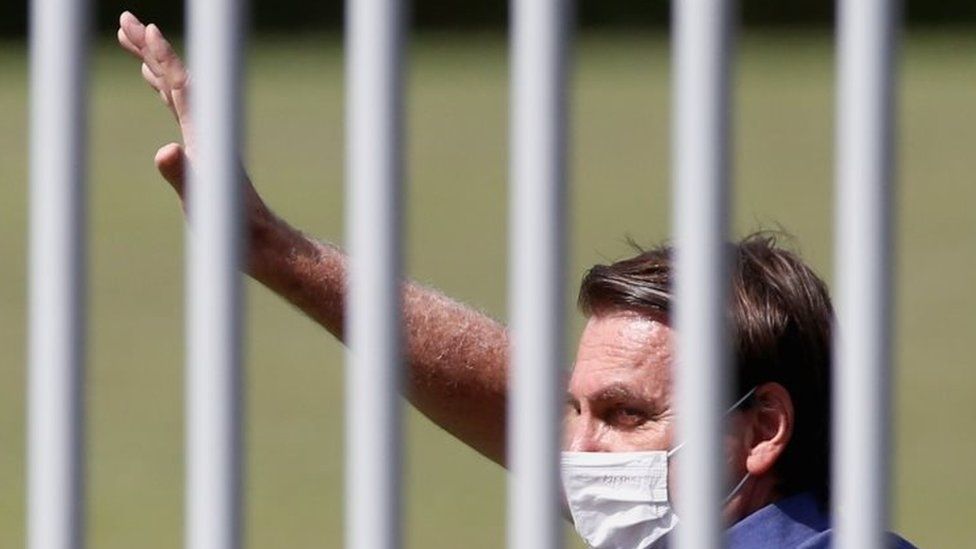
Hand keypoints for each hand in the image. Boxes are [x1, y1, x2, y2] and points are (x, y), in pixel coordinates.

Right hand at [117, 11, 269, 227]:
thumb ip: (182, 175)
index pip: (182, 86)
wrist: (260, 241)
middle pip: (177, 78)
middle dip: (151, 49)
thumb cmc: (231, 226)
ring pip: (177, 90)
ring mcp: (207, 137)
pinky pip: (180, 108)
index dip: (164, 57)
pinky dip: (166, 91)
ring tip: (133, 43)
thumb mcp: (202, 201)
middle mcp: (208, 129)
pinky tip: (159, 88)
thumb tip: (165, 151)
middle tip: (124, 19)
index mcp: (206, 135)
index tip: (146, 27)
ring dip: (155, 64)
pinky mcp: (205, 149)